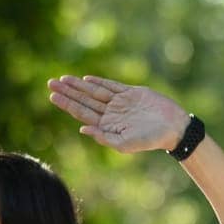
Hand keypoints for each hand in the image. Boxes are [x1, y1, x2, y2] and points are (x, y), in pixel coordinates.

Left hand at [47, 75, 188, 153]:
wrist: (173, 127)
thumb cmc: (151, 140)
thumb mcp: (125, 144)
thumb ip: (104, 137)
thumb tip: (82, 130)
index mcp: (108, 126)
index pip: (82, 114)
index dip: (67, 105)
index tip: (52, 96)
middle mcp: (111, 114)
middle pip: (85, 101)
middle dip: (68, 93)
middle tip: (50, 84)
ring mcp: (120, 103)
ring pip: (94, 92)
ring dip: (79, 86)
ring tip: (63, 79)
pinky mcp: (131, 93)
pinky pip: (111, 86)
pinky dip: (99, 82)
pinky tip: (86, 80)